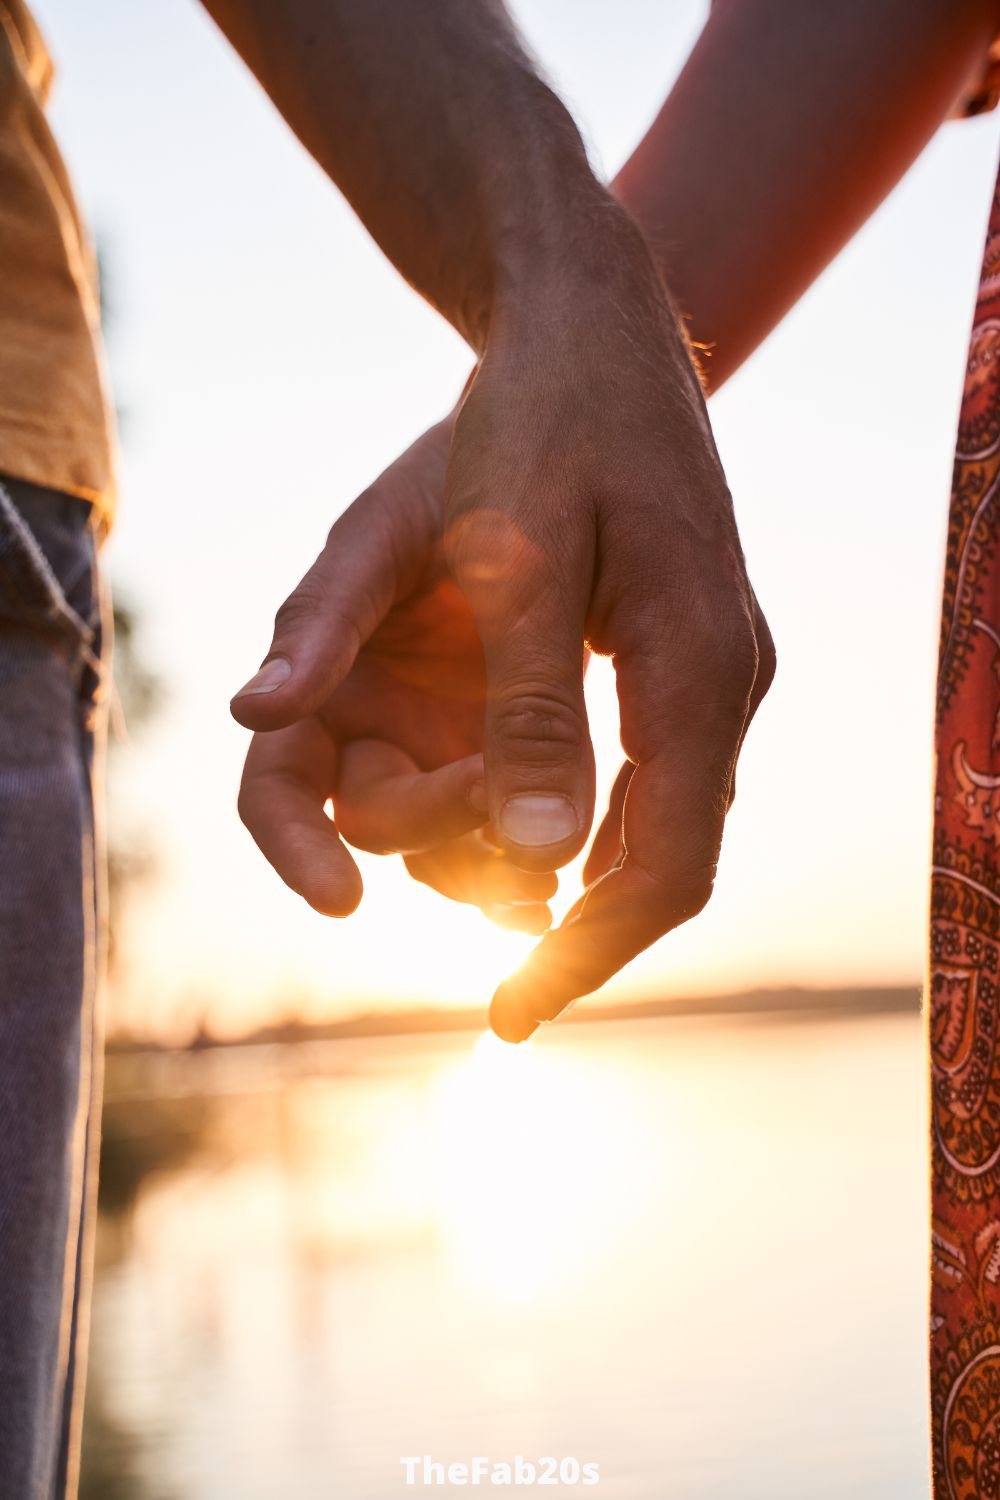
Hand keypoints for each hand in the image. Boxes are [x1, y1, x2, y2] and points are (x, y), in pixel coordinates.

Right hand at [232, 419, 559, 936]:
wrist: (560, 429)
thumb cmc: (456, 458)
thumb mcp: (392, 530)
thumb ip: (328, 620)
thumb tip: (249, 713)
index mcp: (324, 676)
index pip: (279, 790)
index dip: (295, 849)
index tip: (342, 900)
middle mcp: (375, 725)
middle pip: (383, 826)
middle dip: (439, 825)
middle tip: (507, 798)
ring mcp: (444, 744)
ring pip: (451, 847)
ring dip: (491, 870)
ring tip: (548, 882)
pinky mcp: (510, 749)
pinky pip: (510, 831)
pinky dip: (532, 855)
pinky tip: (575, 868)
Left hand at [233, 204, 774, 1039]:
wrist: (591, 320)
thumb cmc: (537, 422)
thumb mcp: (512, 558)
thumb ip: (530, 709)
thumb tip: (538, 859)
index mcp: (700, 668)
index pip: (664, 867)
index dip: (588, 955)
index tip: (511, 1015)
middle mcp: (731, 676)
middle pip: (681, 860)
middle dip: (593, 939)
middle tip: (511, 998)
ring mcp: (722, 658)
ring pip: (675, 819)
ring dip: (597, 887)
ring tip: (512, 934)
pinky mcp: (695, 638)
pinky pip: (664, 768)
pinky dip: (606, 825)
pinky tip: (544, 841)